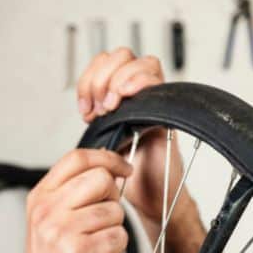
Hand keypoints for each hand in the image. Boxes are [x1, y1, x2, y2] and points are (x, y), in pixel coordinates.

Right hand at [16, 149, 131, 252]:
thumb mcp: (50, 221)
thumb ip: (71, 193)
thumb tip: (108, 170)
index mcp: (39, 198)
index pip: (77, 158)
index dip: (107, 158)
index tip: (123, 168)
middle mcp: (47, 212)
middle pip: (100, 178)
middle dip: (112, 197)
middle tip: (102, 218)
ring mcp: (62, 232)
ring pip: (114, 210)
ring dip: (113, 228)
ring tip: (94, 244)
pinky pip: (119, 236)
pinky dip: (116, 249)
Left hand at [75, 48, 193, 224]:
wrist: (151, 196)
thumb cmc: (130, 174)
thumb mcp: (102, 142)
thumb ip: (97, 121)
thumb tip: (88, 108)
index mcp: (119, 99)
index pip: (103, 64)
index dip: (89, 80)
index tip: (85, 110)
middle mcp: (138, 95)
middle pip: (121, 56)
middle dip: (102, 78)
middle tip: (99, 108)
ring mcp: (154, 100)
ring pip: (141, 62)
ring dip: (120, 79)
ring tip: (112, 106)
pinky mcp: (167, 110)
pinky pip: (158, 78)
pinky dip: (139, 81)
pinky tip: (127, 99)